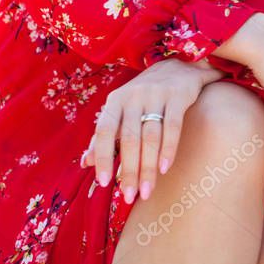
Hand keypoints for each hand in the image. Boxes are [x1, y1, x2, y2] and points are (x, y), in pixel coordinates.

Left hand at [81, 57, 223, 203]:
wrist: (178, 66)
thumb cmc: (143, 96)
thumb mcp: (120, 111)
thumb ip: (104, 136)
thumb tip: (86, 163)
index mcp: (116, 100)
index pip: (104, 130)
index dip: (102, 156)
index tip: (103, 183)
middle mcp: (133, 95)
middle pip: (129, 138)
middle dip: (128, 170)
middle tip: (129, 197)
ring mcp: (156, 94)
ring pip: (150, 136)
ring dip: (148, 167)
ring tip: (146, 192)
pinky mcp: (178, 96)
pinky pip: (172, 126)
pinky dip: (168, 149)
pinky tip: (165, 168)